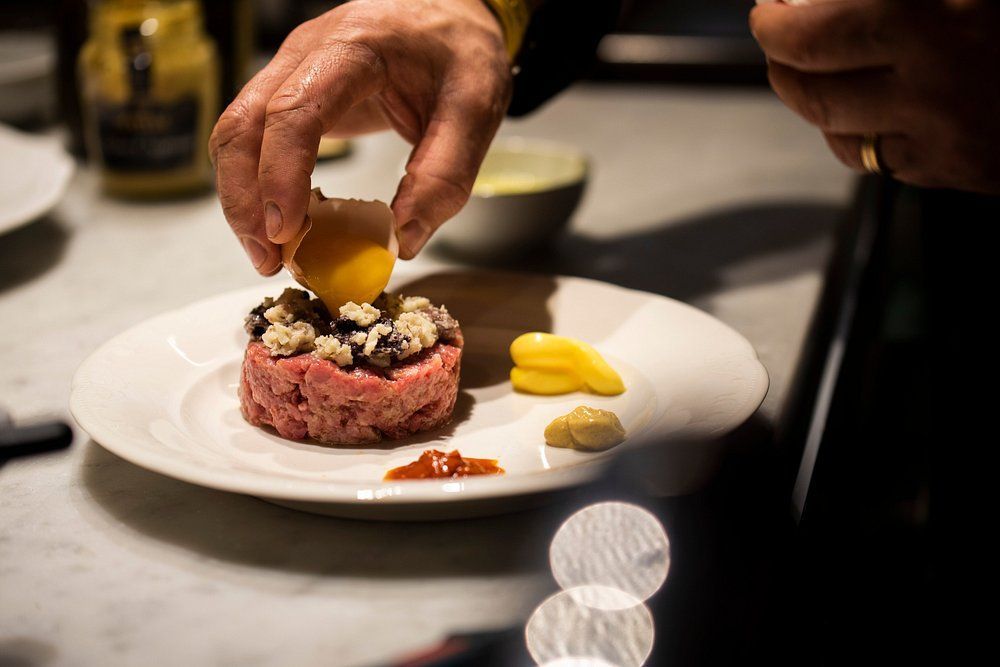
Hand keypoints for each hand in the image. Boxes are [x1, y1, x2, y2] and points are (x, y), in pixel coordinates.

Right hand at [210, 0, 511, 273]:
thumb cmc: (461, 52)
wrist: (452, 14)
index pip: (295, 110)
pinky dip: (258, 185)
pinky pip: (254, 139)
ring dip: (243, 198)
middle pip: (244, 124)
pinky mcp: (293, 93)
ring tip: (270, 254)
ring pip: (237, 133)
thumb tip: (402, 241)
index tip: (286, 231)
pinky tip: (282, 225)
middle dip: (246, 199)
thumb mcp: (476, 109)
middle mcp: (307, 53)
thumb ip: (444, 174)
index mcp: (353, 47)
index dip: (282, 174)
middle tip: (269, 259)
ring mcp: (293, 70)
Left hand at [751, 0, 999, 193]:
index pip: (816, 38)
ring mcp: (944, 141)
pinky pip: (878, 158)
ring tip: (814, 65)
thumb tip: (807, 4)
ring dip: (813, 99)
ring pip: (838, 134)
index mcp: (938, 29)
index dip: (778, 26)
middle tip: (777, 35)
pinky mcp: (955, 172)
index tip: (770, 11)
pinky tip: (865, 100)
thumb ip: (889, 1)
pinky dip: (857, 129)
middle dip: (783, 65)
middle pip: (816, 95)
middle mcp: (936, 91)